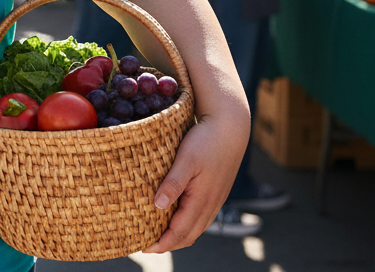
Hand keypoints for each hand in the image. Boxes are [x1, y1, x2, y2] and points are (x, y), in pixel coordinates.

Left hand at [142, 111, 247, 252]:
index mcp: (202, 200)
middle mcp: (210, 205)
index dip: (162, 243)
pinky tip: (174, 217)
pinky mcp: (216, 193)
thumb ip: (173, 183)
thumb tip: (158, 205)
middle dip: (168, 244)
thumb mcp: (187, 159)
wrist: (231, 127)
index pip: (180, 232)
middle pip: (188, 235)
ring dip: (177, 236)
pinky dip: (186, 225)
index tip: (143, 248)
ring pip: (196, 228)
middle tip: (146, 245)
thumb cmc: (206, 140)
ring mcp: (215, 200)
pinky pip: (201, 217)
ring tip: (157, 235)